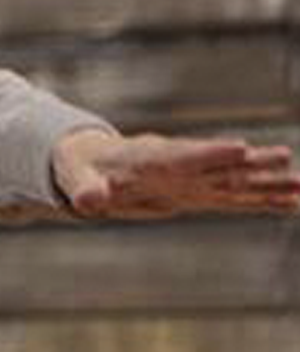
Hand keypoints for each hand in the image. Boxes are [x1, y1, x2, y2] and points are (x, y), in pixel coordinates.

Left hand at [51, 128, 299, 219]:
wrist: (91, 161)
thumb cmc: (79, 167)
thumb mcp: (74, 177)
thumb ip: (83, 189)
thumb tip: (87, 202)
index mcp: (148, 157)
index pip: (182, 155)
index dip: (209, 153)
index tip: (240, 147)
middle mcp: (178, 164)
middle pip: (218, 165)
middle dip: (251, 164)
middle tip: (285, 157)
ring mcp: (192, 179)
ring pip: (236, 182)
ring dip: (268, 185)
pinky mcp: (198, 193)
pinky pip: (235, 199)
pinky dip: (264, 201)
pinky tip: (295, 203)